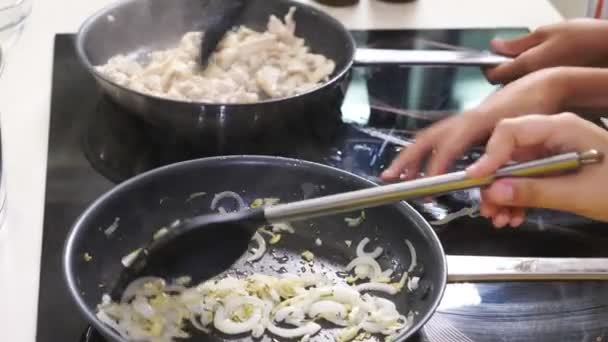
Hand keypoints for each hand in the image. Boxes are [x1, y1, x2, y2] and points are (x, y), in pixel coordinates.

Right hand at [381, 68, 564, 180]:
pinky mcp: (467, 127)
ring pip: (429, 139)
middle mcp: (465, 120)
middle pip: (427, 139)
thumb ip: (502, 153)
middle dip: (406, 159)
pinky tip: (422, 170)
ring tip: (399, 177)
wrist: (542, 84)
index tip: (429, 185)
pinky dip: (425, 155)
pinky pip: (439, 141)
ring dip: (411, 158)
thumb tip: (483, 176)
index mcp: (478, 120)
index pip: (449, 145)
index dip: (437, 165)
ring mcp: (464, 122)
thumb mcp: (525, 130)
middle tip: (389, 178)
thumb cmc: (536, 104)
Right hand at [466, 113, 607, 227]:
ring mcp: (553, 152)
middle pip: (508, 152)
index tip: (476, 180)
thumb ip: (534, 191)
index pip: (511, 132)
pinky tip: (514, 216)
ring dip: (502, 195)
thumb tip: (493, 191)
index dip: (489, 155)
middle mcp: (552, 136)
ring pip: (513, 169)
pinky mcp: (555, 169)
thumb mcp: (578, 193)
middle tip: (486, 208)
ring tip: (500, 219)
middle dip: (493, 182)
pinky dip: (516, 198)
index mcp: (561, 128)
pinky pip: (526, 180)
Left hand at [486, 19, 607, 83]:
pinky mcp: (554, 98)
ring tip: (536, 65)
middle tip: (516, 59)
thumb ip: (518, 43)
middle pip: (504, 84)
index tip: (491, 59)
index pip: (493, 74)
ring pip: (520, 90)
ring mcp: (543, 93)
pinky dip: (535, 87)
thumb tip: (495, 46)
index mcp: (527, 65)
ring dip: (520, 80)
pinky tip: (547, 76)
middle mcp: (532, 84)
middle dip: (506, 73)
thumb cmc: (587, 39)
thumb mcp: (548, 32)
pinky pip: (535, 95)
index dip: (489, 66)